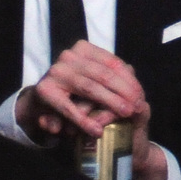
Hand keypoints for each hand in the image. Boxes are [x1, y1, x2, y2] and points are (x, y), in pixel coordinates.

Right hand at [15, 42, 149, 143]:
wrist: (40, 102)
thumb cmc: (74, 89)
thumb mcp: (93, 77)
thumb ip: (111, 74)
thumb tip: (133, 73)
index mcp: (83, 48)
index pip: (112, 63)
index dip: (129, 79)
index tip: (140, 95)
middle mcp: (69, 56)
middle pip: (104, 75)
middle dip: (123, 92)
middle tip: (137, 106)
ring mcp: (56, 72)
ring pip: (90, 88)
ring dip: (110, 102)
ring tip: (126, 114)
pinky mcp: (45, 92)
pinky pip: (70, 109)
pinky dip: (84, 120)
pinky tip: (97, 130)